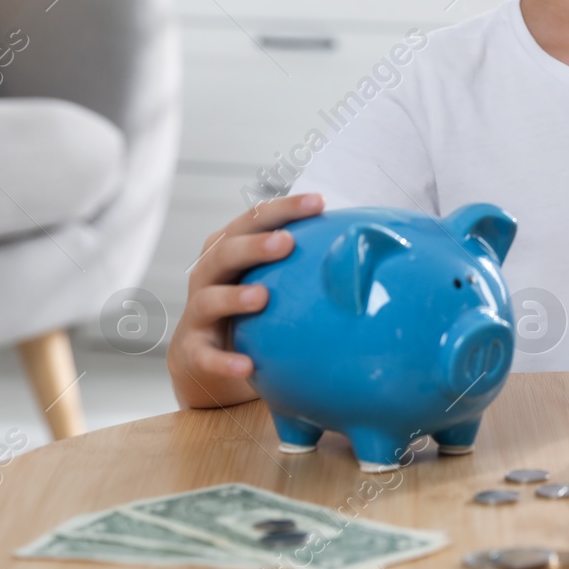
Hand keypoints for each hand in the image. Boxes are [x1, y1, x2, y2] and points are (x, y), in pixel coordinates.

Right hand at [168, 193, 322, 408]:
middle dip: (255, 245)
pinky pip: (206, 356)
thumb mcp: (274, 281)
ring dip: (234, 297)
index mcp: (231, 249)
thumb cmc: (251, 308)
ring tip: (262, 297)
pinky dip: (224, 361)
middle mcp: (209, 275)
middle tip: (287, 242)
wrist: (206, 360)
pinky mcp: (194, 351)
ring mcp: (198, 312)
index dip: (285, 209)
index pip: (255, 219)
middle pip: (225, 251)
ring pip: (209, 299)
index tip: (319, 202)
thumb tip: (374, 247)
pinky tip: (246, 366)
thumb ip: (307, 264)